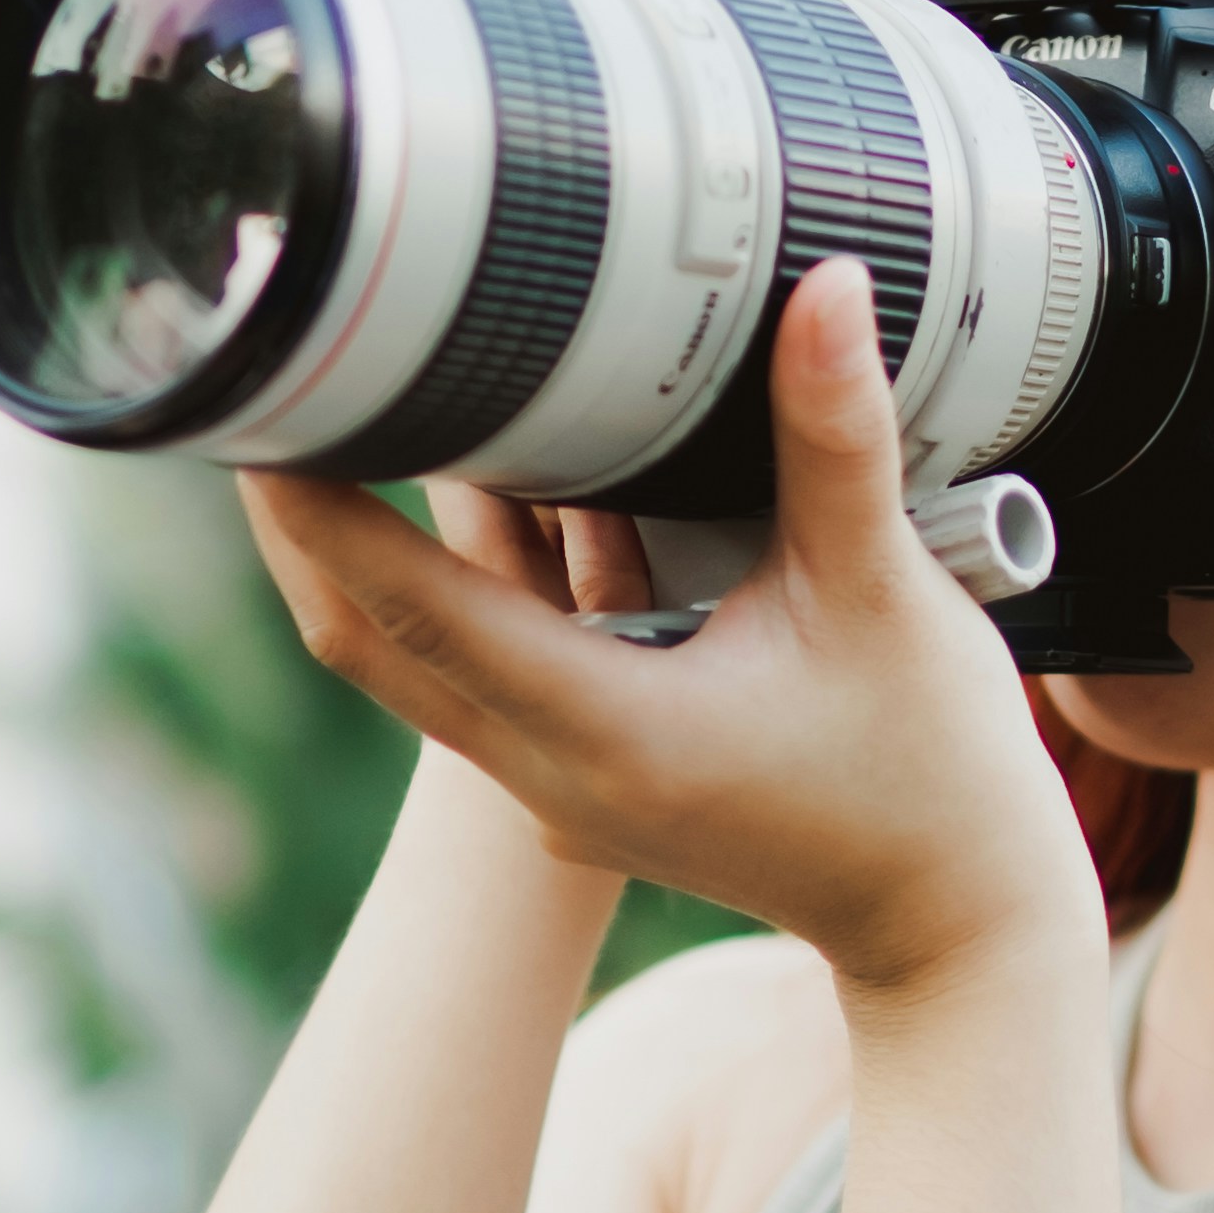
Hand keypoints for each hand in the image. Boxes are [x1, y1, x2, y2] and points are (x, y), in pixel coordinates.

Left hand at [236, 267, 1101, 998]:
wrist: (954, 926)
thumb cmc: (932, 775)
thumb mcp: (886, 592)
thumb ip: (837, 438)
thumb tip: (825, 286)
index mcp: (605, 733)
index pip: (415, 613)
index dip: (323, 513)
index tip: (259, 414)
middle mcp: (553, 775)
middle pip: (371, 642)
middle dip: (308, 522)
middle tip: (264, 389)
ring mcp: (561, 789)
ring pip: (423, 657)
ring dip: (387, 546)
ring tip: (349, 404)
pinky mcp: (585, 780)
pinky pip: (487, 670)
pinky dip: (470, 583)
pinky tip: (487, 478)